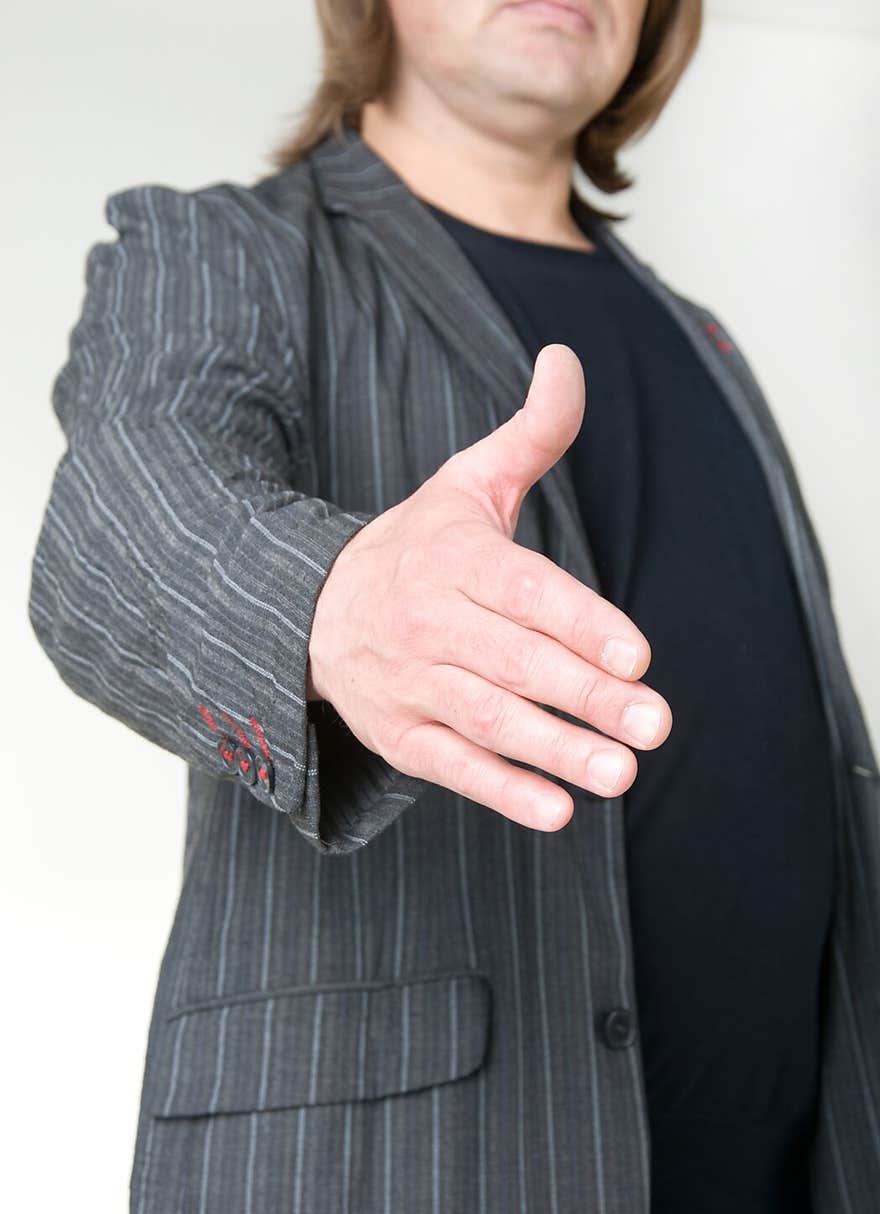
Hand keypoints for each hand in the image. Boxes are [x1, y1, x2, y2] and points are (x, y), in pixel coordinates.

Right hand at [307, 343, 671, 831]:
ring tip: (621, 774)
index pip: (524, 591)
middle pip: (515, 663)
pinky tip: (556, 811)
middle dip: (588, 696)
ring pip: (488, 720)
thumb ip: (532, 435)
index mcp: (452, 557)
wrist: (308, 609)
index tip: (637, 657)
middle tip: (655, 725)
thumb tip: (569, 359)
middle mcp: (428, 622)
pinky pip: (452, 766)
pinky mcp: (399, 736)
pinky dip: (501, 791)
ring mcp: (410, 683)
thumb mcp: (465, 483)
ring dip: (555, 751)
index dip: (580, 624)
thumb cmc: (417, 546)